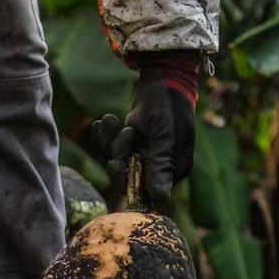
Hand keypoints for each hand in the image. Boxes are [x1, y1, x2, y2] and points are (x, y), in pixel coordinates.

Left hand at [82, 51, 199, 204]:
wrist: (162, 77)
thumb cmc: (168, 105)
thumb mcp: (165, 135)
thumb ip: (161, 166)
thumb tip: (159, 200)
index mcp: (174, 169)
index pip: (146, 190)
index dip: (126, 179)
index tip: (115, 162)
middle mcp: (161, 166)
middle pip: (128, 176)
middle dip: (117, 155)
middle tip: (118, 134)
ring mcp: (146, 154)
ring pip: (118, 161)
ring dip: (110, 142)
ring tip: (112, 119)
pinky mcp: (134, 143)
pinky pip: (113, 149)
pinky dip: (105, 136)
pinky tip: (103, 121)